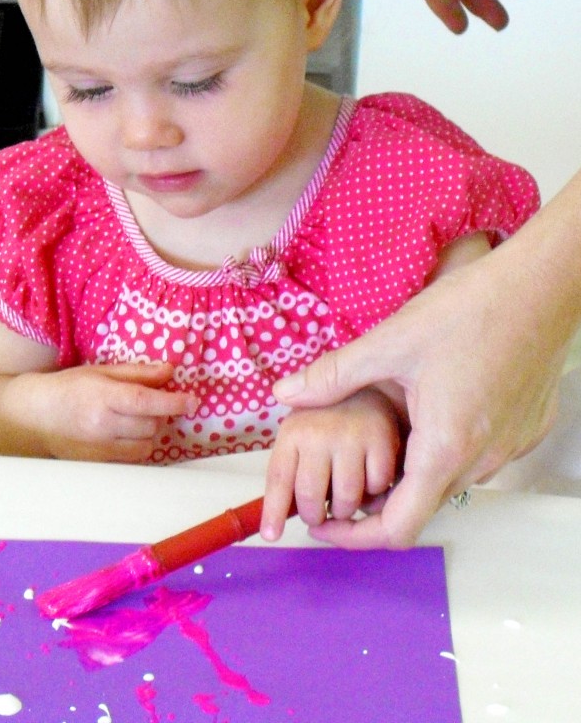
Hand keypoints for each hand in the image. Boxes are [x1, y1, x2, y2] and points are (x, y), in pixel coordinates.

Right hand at [15, 361, 197, 462]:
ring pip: (146, 445)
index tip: (192, 401)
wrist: (36, 416)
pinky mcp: (99, 463)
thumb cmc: (69, 387)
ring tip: (133, 419)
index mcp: (102, 396)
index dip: (173, 402)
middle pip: (151, 424)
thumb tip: (169, 371)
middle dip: (158, 414)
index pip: (145, 401)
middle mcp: (102, 425)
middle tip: (147, 403)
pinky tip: (125, 434)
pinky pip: (133, 458)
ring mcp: (100, 448)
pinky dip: (137, 446)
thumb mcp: (100, 371)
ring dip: (149, 431)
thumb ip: (136, 373)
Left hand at [271, 247, 563, 548]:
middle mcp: (483, 461)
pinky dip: (440, 448)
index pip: (397, 528)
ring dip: (408, 470)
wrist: (540, 289)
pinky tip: (420, 410)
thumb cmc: (470, 312)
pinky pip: (475, 455)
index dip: (353, 535)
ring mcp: (509, 447)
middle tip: (336, 477)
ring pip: (447, 478)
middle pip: (420, 504)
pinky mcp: (523, 429)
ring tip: (372, 438)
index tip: (323, 526)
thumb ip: (333, 375)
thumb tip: (285, 395)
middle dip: (372, 500)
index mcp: (444, 449)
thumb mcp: (388, 342)